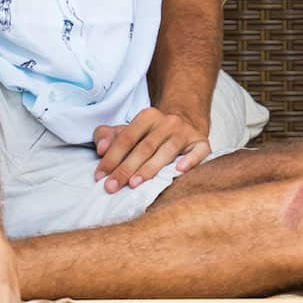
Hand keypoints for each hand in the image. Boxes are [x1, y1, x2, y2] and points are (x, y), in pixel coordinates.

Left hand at [93, 106, 211, 191]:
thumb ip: (109, 136)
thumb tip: (100, 148)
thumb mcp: (129, 131)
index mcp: (148, 116)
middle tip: (111, 187)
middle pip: (144, 147)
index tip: (100, 176)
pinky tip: (179, 170)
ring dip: (150, 168)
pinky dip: (190, 160)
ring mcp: (186, 132)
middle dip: (126, 168)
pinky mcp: (201, 142)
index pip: (127, 138)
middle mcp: (168, 122)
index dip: (112, 157)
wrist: (187, 123)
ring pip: (167, 151)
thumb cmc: (152, 134)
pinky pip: (199, 151)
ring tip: (134, 184)